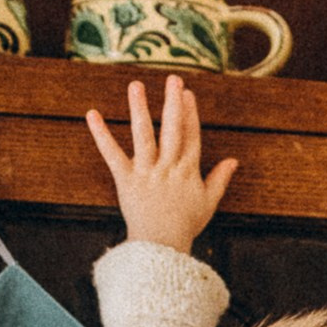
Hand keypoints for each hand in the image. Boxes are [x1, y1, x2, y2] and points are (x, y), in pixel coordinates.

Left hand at [84, 73, 235, 252]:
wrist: (162, 248)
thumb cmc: (185, 226)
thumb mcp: (208, 203)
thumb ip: (220, 179)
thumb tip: (234, 161)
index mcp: (188, 172)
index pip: (191, 137)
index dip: (190, 114)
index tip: (188, 93)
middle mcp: (169, 168)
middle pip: (173, 130)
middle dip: (173, 103)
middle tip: (173, 78)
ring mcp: (147, 173)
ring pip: (144, 136)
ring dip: (140, 109)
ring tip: (136, 86)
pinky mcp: (126, 180)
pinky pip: (113, 155)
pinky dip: (101, 135)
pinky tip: (92, 115)